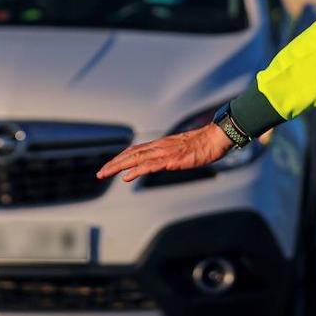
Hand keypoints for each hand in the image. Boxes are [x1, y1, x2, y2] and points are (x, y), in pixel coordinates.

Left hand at [96, 124, 233, 182]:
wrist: (216, 138)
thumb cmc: (205, 145)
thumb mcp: (185, 151)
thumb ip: (174, 155)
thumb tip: (169, 162)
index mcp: (162, 144)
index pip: (136, 150)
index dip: (122, 157)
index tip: (111, 165)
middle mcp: (159, 146)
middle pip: (131, 154)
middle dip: (114, 163)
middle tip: (100, 173)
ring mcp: (164, 152)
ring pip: (135, 158)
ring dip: (118, 166)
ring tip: (104, 173)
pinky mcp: (171, 159)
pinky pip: (149, 166)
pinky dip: (136, 171)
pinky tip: (126, 177)